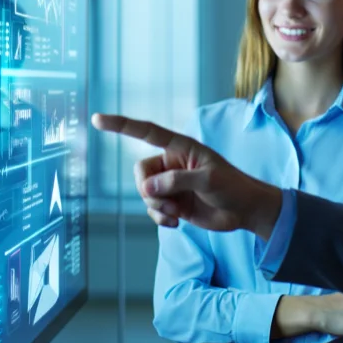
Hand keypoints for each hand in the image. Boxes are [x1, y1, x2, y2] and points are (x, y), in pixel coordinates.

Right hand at [90, 114, 282, 236]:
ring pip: (144, 193)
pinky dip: (159, 217)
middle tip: (168, 202)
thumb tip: (147, 188)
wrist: (244, 211)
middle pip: (140, 172)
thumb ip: (176, 181)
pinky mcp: (172, 202)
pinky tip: (175, 222)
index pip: (146, 132)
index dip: (121, 125)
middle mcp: (171, 163)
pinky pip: (151, 209)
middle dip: (148, 190)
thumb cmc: (233, 187)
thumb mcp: (208, 180)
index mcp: (181, 148)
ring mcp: (171, 184)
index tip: (97, 120)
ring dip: (156, 206)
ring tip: (177, 213)